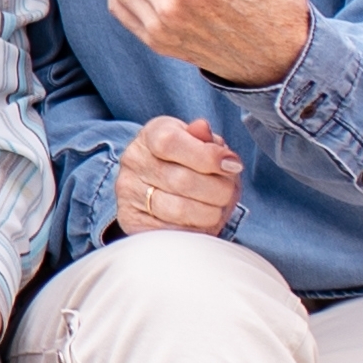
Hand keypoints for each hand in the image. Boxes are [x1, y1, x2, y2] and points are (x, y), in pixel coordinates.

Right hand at [110, 113, 245, 237]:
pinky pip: (172, 232)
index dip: (207, 156)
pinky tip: (201, 222)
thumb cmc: (187, 161)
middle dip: (218, 189)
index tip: (232, 165)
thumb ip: (206, 139)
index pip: (170, 143)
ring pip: (179, 210)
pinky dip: (196, 230)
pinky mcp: (132, 221)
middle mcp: (134, 162)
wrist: (158, 184)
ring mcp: (129, 193)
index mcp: (151, 135)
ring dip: (210, 213)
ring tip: (217, 208)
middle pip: (181, 180)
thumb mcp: (200, 143)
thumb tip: (203, 130)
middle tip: (228, 191)